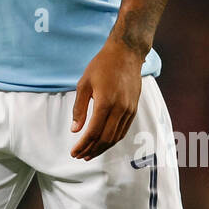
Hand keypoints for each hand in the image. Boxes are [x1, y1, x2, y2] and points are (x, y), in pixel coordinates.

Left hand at [70, 41, 143, 160]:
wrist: (126, 53)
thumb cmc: (102, 65)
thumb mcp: (84, 84)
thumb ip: (79, 108)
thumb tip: (75, 129)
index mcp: (105, 102)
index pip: (93, 132)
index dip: (83, 145)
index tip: (74, 152)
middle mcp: (120, 109)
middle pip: (106, 138)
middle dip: (92, 150)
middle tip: (80, 155)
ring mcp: (129, 110)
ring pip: (116, 137)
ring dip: (102, 148)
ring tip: (90, 153)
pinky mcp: (134, 109)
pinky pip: (123, 130)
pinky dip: (113, 139)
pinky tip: (104, 142)